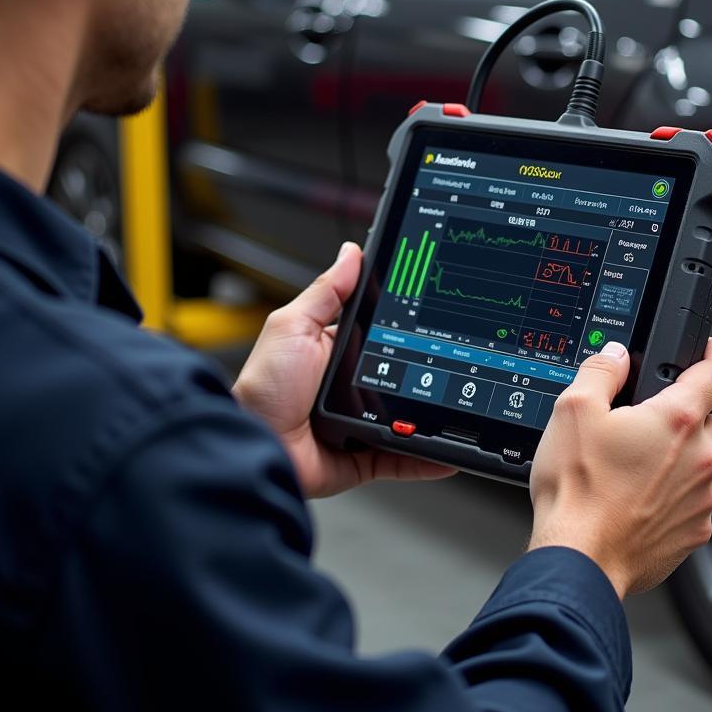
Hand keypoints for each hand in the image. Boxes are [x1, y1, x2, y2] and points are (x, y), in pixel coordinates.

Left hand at [232, 243, 456, 498]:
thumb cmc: (263, 389)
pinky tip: (446, 451)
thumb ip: (325, 292)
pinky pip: (403, 458)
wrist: (256, 446)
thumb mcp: (293, 327)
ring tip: (455, 404)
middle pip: (401, 373)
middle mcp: (349, 387)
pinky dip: (427, 458)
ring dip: (429, 414)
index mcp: (334, 351)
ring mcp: (360, 423)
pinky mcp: (364, 456)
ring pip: (407, 416)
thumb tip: (351, 253)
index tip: (433, 313)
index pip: (378, 331)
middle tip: (449, 360)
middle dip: (423, 369)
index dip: (403, 324)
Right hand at [528, 338, 711, 598]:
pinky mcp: (694, 533)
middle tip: (643, 424)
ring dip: (677, 459)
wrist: (580, 559)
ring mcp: (702, 499)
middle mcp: (700, 458)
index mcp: (676, 420)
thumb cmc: (577, 490)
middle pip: (710, 422)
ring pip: (701, 465)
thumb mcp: (573, 410)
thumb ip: (600, 372)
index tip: (710, 350)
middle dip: (683, 417)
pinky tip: (634, 499)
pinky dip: (672, 496)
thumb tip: (615, 356)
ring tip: (631, 468)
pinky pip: (692, 502)